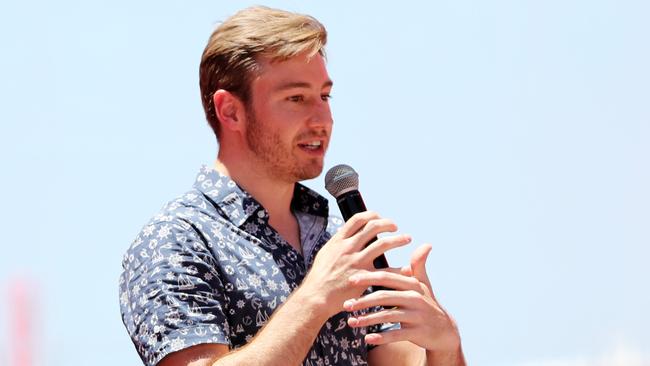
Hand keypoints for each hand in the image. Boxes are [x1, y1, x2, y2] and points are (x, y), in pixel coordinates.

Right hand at [300, 211, 412, 316]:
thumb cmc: (319, 278)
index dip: (372, 215)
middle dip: (387, 223)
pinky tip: (407, 268)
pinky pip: (386, 271)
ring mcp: (356, 262)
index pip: (358, 219)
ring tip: (407, 238)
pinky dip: (399, 269)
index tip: (379, 217)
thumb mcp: (324, 254)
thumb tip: (346, 233)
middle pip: (373, 227)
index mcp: (339, 241)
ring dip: (398, 239)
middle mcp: (348, 248)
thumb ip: (337, 243)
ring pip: (382, 244)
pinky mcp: (363, 277)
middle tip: (396, 226)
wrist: (315, 297)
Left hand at [343, 244, 460, 352]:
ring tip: (351, 322)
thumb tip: (426, 244)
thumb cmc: (427, 303)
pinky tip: (367, 338)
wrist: (444, 330)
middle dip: (363, 301)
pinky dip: (381, 337)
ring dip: (368, 320)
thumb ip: (419, 265)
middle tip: (346, 305)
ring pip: (387, 316)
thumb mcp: (424, 284)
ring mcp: (417, 316)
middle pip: (384, 297)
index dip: (369, 277)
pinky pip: (396, 334)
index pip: (387, 278)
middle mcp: (415, 299)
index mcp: (413, 285)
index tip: (351, 280)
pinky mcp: (417, 332)